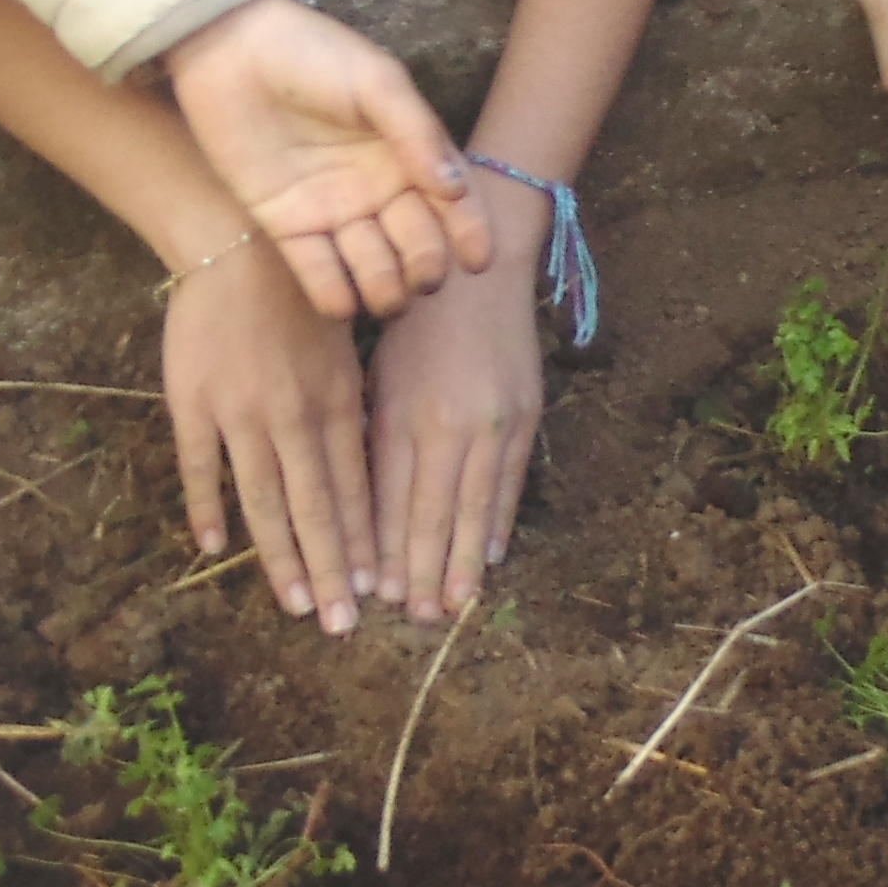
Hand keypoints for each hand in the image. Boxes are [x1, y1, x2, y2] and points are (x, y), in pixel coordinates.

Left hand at [161, 0, 493, 320]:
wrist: (230, 49)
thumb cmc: (313, 54)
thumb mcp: (375, 81)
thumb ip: (415, 132)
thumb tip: (456, 189)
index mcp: (407, 153)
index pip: (450, 202)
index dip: (468, 232)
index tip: (478, 260)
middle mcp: (376, 188)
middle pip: (414, 241)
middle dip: (425, 264)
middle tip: (425, 279)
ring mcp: (332, 210)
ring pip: (370, 264)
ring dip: (384, 287)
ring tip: (387, 298)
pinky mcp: (287, 225)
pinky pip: (316, 269)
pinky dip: (331, 292)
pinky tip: (342, 303)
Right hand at [161, 241, 375, 635]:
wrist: (238, 244)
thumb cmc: (302, 296)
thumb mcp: (346, 348)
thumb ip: (353, 408)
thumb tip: (373, 470)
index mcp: (338, 400)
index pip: (353, 490)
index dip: (361, 544)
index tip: (371, 592)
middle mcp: (294, 415)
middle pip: (314, 508)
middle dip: (329, 570)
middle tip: (339, 624)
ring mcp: (241, 412)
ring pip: (264, 498)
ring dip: (280, 557)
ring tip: (294, 604)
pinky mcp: (194, 402)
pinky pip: (201, 466)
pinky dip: (208, 507)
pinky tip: (214, 547)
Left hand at [364, 221, 546, 620]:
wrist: (474, 269)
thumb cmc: (407, 318)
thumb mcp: (374, 374)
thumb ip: (371, 437)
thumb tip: (361, 506)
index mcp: (402, 412)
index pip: (390, 501)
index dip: (384, 551)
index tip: (374, 593)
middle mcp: (449, 424)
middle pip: (434, 515)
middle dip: (422, 571)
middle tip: (414, 617)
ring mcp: (494, 422)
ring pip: (476, 508)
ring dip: (463, 562)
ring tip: (453, 605)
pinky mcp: (526, 415)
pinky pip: (511, 481)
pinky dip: (497, 522)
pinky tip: (488, 556)